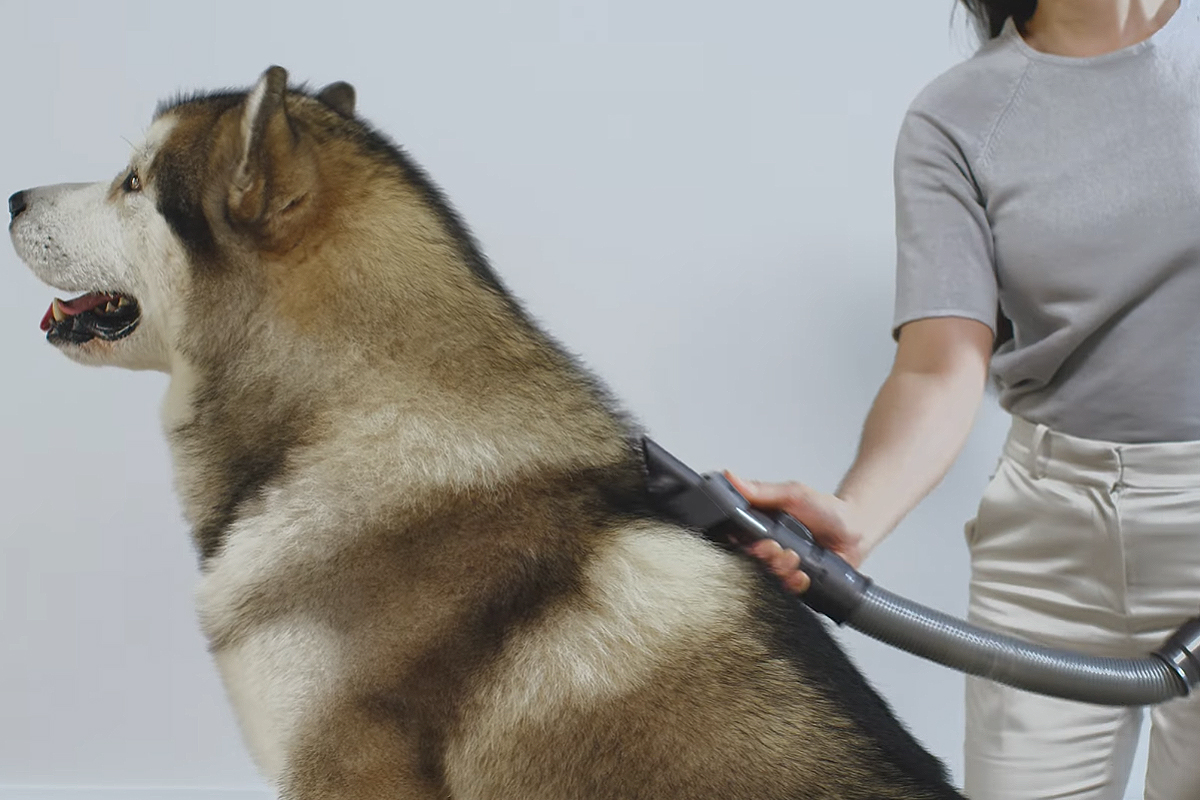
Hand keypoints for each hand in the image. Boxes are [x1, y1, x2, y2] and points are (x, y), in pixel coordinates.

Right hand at [723, 473, 865, 593]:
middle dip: (763, 557)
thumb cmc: (825, 509)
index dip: (740, 544)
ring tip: (794, 559)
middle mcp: (765, 548)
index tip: (756, 541)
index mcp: (758, 527)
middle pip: (748, 562)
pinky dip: (793, 584)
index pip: (734, 540)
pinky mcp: (793, 583)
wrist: (854, 531)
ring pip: (765, 579)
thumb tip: (731, 477)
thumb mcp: (792, 493)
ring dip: (779, 570)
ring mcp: (779, 567)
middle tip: (776, 548)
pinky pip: (784, 592)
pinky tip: (802, 575)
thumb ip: (761, 490)